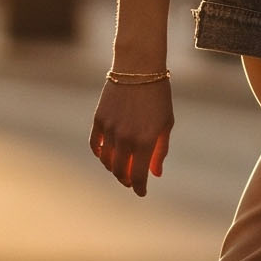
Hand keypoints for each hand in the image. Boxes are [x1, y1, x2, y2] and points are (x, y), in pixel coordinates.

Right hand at [89, 78, 173, 195]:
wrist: (138, 68)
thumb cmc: (158, 96)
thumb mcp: (165, 124)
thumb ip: (160, 151)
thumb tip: (155, 174)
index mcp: (145, 141)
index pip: (137, 176)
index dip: (139, 188)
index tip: (141, 192)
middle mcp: (125, 138)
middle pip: (120, 172)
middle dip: (126, 180)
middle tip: (131, 181)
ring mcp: (109, 129)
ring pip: (107, 160)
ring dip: (114, 168)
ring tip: (120, 168)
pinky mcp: (98, 120)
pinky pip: (95, 145)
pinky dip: (100, 154)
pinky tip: (106, 155)